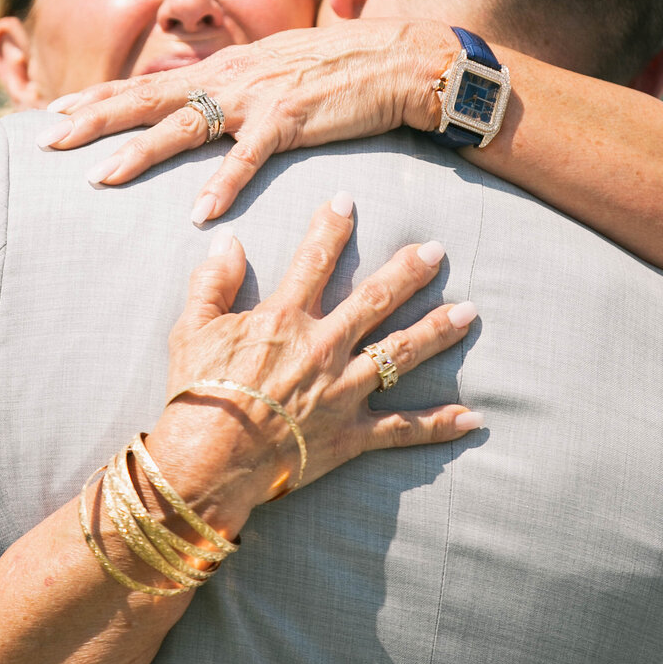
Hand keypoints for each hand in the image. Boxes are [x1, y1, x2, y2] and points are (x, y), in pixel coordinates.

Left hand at [37, 19, 459, 223]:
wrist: (399, 58)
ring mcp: (259, 96)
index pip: (148, 82)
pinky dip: (223, 184)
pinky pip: (249, 157)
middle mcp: (231, 76)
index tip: (55, 115)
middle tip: (47, 140)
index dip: (99, 98)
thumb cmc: (342, 69)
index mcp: (225, 67)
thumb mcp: (276, 71)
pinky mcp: (292, 119)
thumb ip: (240, 89)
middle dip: (94, 119)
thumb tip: (209, 106)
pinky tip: (199, 211)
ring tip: (99, 178)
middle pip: (148, 97)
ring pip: (184, 124)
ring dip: (140, 152)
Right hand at [142, 194, 480, 533]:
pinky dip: (438, 425)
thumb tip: (229, 241)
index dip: (330, 227)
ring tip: (469, 311)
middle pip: (375, 300)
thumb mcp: (189, 329)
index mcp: (283, 320)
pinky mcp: (350, 436)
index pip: (313, 260)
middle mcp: (322, 348)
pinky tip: (473, 418)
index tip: (347, 201)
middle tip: (437, 250)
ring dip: (437, 330)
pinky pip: (401, 430)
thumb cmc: (195, 394)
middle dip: (409, 272)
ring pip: (400, 354)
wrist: (205, 462)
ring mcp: (341, 392)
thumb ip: (212, 281)